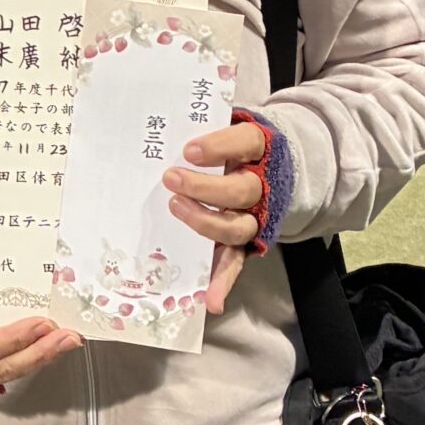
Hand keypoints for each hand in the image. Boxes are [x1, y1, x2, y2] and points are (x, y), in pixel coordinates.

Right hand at [0, 317, 79, 390]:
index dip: (11, 338)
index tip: (40, 324)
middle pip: (2, 365)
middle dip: (38, 351)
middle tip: (66, 334)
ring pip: (11, 370)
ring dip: (44, 355)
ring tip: (69, 339)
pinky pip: (14, 367)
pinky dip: (37, 355)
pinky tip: (57, 344)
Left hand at [164, 120, 267, 315]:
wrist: (267, 165)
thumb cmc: (228, 145)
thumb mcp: (220, 127)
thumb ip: (198, 125)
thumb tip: (157, 123)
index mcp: (256, 149)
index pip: (244, 142)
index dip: (219, 147)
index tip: (189, 150)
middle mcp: (260, 185)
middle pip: (240, 190)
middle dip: (205, 188)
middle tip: (171, 179)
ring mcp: (253, 216)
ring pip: (238, 227)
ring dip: (207, 224)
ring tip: (176, 210)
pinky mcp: (245, 242)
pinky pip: (235, 263)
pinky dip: (223, 282)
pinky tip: (210, 301)